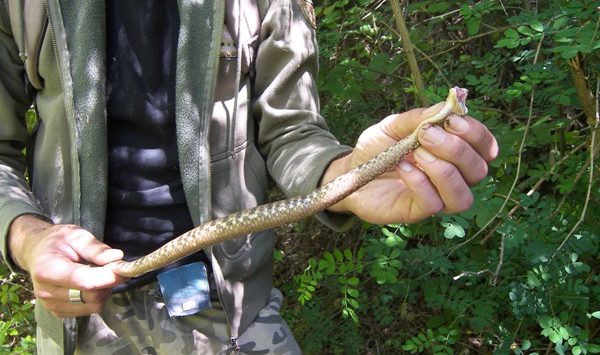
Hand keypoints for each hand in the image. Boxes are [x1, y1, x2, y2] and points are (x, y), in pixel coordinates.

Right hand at [8, 215, 126, 317]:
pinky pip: (89, 310)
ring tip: (99, 274)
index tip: (123, 268)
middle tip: (113, 267)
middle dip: (108, 282)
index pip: (84, 281)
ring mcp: (51, 305)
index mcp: (47, 270)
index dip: (108, 277)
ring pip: (93, 306)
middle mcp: (46, 292)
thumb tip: (117, 257)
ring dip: (104, 291)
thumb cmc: (58, 242)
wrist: (37, 252)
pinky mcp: (59, 312)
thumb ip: (96, 248)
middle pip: (92, 296)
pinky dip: (97, 298)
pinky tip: (91, 284)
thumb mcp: (77, 235)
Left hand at [322, 102, 497, 223]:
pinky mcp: (416, 212)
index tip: (451, 121)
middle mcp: (452, 178)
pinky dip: (419, 182)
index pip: (485, 147)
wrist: (349, 170)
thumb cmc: (377, 148)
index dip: (476, 134)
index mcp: (453, 153)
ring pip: (462, 196)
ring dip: (443, 171)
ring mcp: (436, 198)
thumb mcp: (394, 125)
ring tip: (416, 154)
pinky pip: (432, 203)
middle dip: (456, 149)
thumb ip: (420, 118)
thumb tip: (448, 107)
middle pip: (478, 171)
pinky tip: (402, 168)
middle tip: (426, 135)